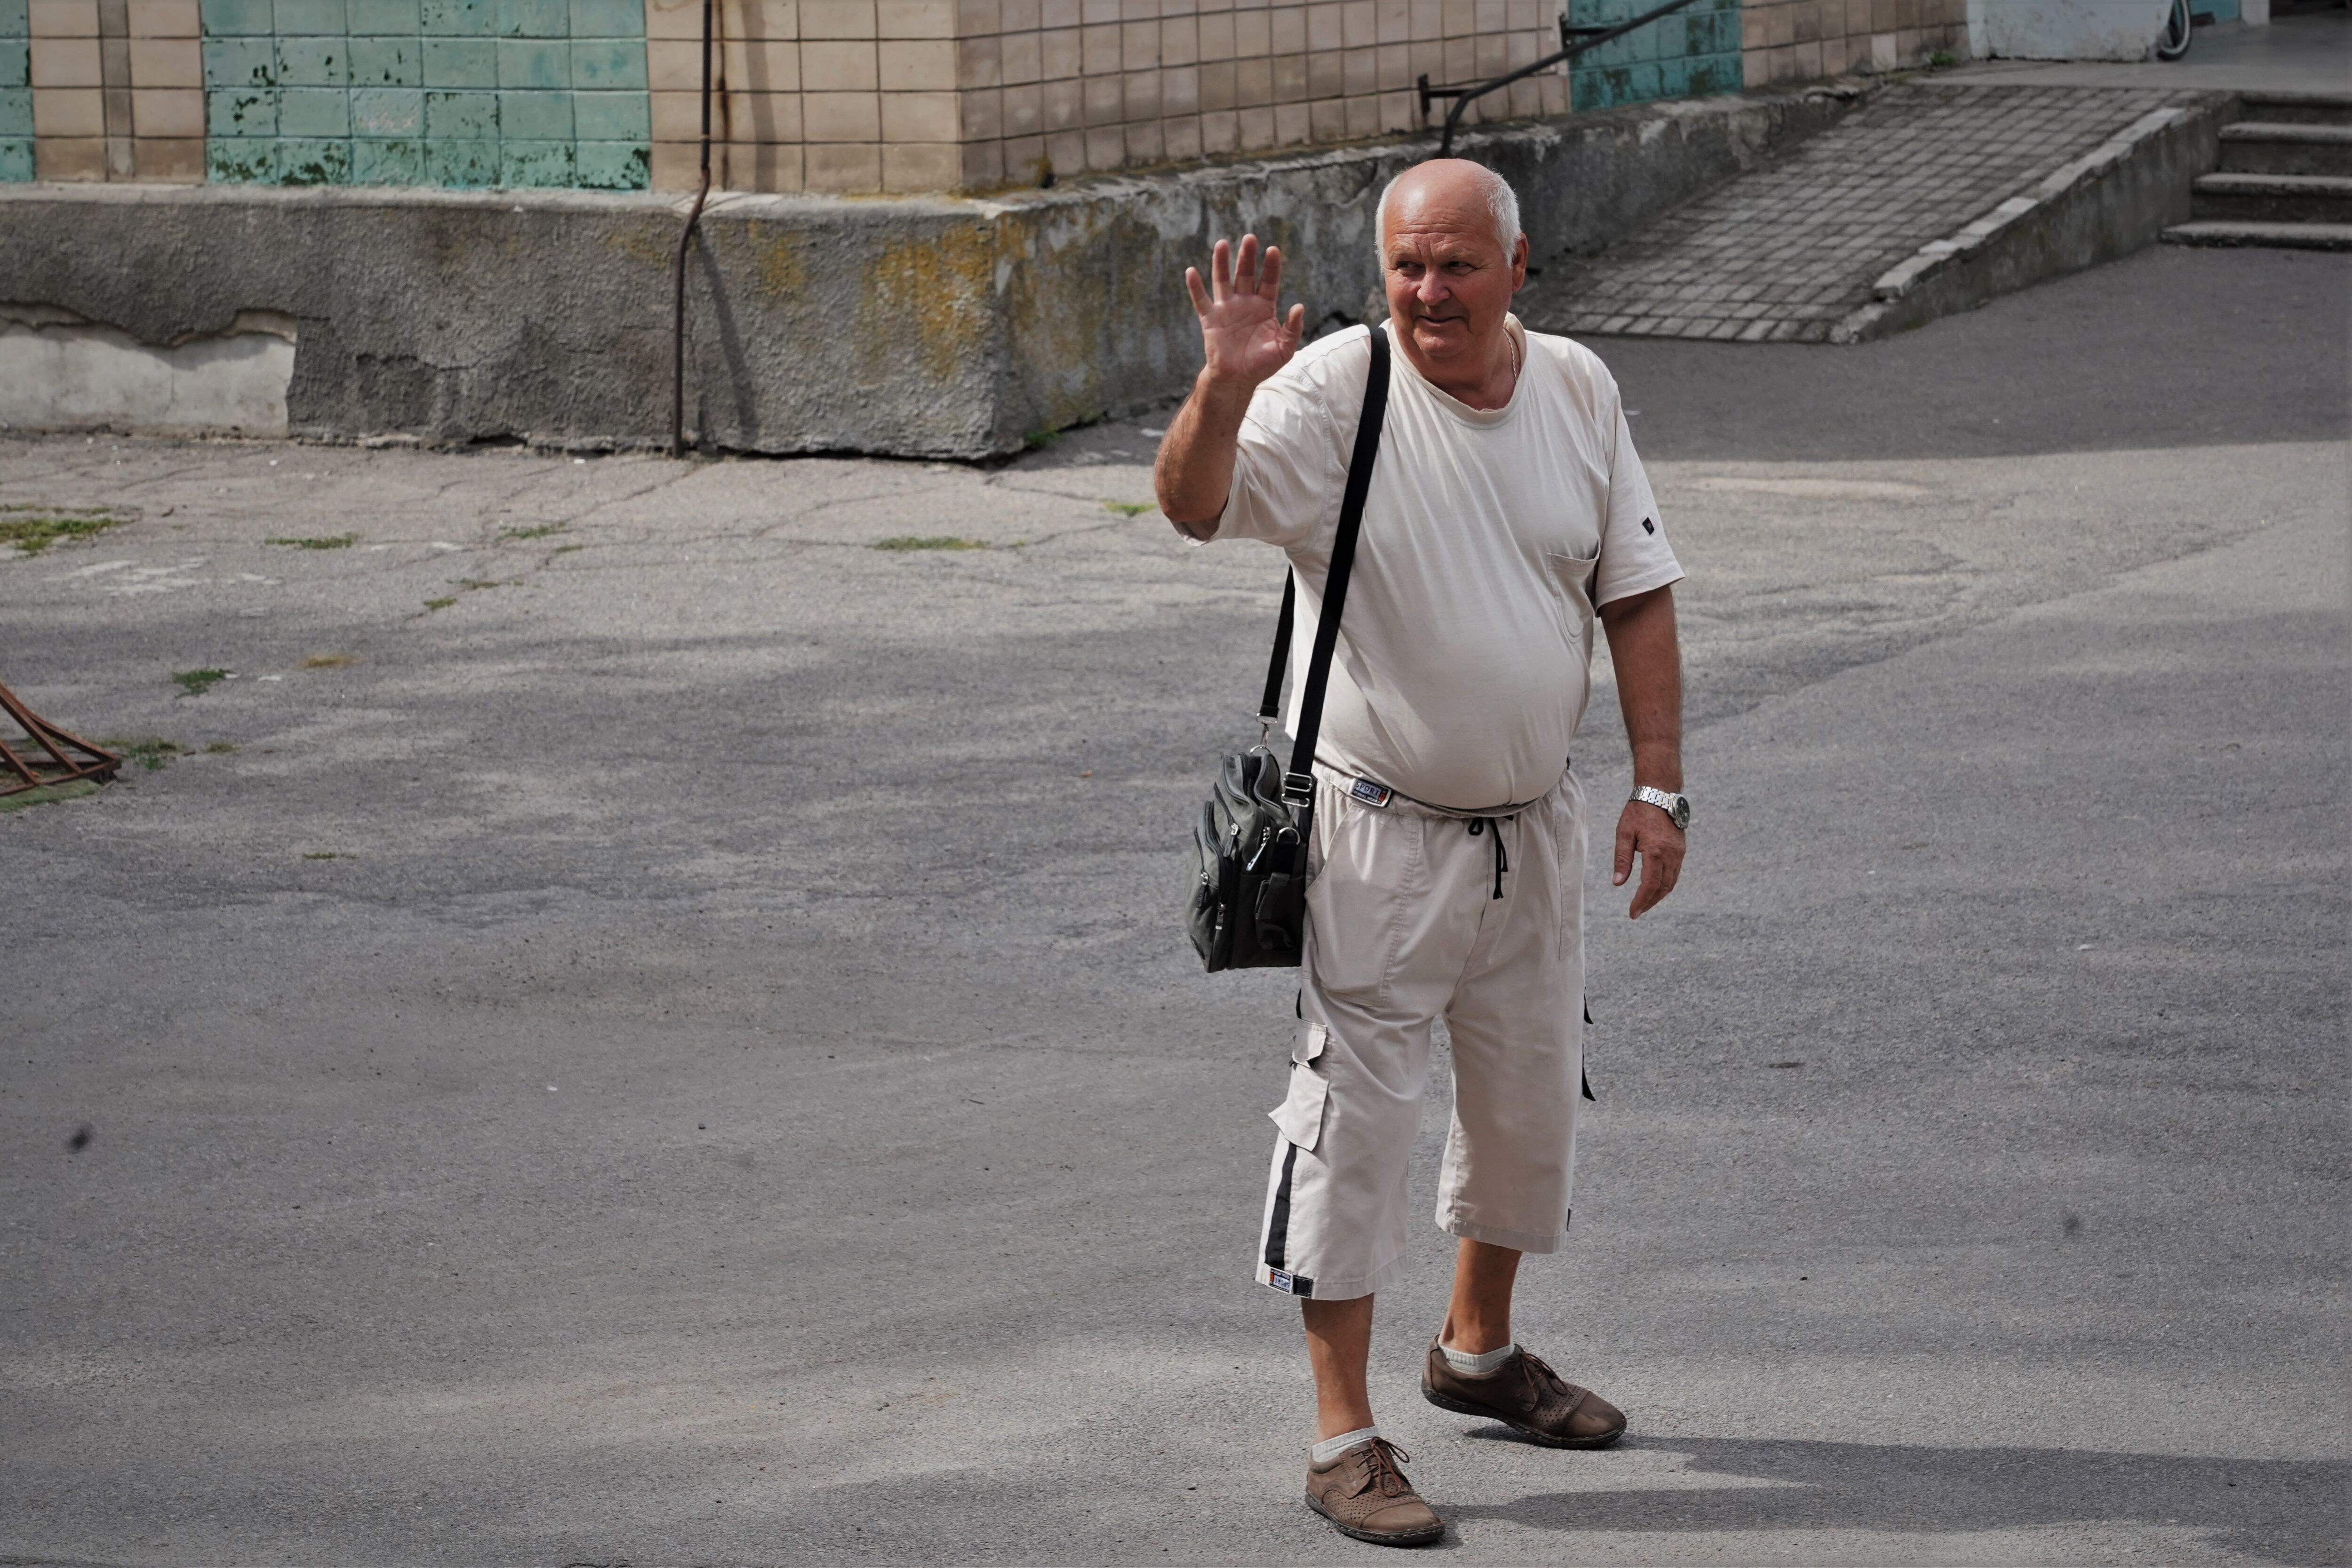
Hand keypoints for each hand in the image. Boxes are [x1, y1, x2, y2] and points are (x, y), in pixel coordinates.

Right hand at [1185, 235, 1306, 392]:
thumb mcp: (1284, 348)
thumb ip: (1293, 329)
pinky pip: (1201, 300)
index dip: (1271, 266)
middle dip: (1247, 257)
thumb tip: (1299, 307)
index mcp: (1264, 306)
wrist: (1238, 380)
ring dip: (1222, 262)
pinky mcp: (1210, 319)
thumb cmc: (1261, 364)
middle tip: (1249, 238)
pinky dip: (1195, 287)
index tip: (1272, 250)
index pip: (1268, 281)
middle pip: (1246, 274)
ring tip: (1222, 244)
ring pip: (1223, 280)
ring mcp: (1226, 309)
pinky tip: (1191, 271)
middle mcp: (1244, 302)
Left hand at [1611, 800, 1683, 918]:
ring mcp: (1679, 853)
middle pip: (1663, 887)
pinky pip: (1675, 873)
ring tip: (1644, 903)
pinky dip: (1665, 884)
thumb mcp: (1624, 834)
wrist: (1660, 793)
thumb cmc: (1639, 811)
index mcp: (1656, 851)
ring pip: (1671, 882)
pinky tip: (1655, 888)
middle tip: (1636, 912)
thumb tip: (1618, 883)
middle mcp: (1671, 855)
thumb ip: (1622, 859)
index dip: (1641, 901)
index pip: (1650, 885)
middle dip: (1650, 902)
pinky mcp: (1681, 850)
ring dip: (1659, 895)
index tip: (1632, 913)